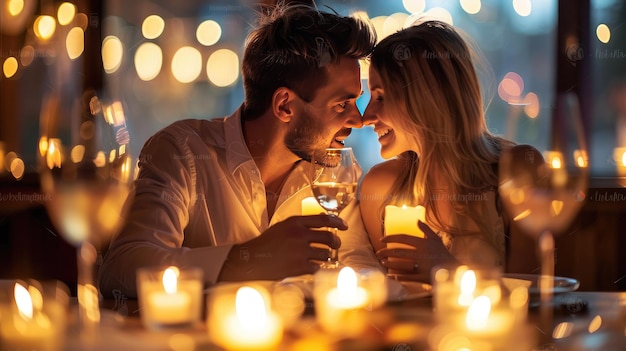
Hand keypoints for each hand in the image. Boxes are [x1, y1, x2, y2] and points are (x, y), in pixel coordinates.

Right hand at [218, 214, 344, 280]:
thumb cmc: (267, 243)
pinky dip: (317, 268)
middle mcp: (299, 235)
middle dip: (336, 242)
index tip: (344, 226)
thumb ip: (300, 225)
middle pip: (329, 237)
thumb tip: (323, 223)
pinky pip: (317, 268)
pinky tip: (312, 267)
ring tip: (323, 257)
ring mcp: (299, 251)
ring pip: (325, 254)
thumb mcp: (282, 227)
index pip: (324, 219)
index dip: (338, 222)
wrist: (251, 260)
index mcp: (295, 222)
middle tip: (336, 245)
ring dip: (327, 257)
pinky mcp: (298, 267)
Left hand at [376, 221, 457, 282]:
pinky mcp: (422, 277)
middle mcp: (421, 254)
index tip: (382, 239)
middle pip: (399, 251)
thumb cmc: (443, 253)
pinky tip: (390, 276)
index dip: (391, 237)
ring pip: (401, 264)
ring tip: (382, 262)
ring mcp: (421, 266)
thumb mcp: (436, 239)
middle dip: (385, 252)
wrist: (454, 270)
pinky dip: (398, 277)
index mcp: (423, 243)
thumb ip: (426, 229)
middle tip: (378, 253)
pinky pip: (407, 277)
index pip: (403, 238)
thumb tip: (417, 220)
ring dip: (389, 263)